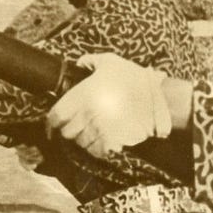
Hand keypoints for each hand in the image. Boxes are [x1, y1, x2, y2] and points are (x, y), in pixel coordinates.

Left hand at [46, 52, 171, 158]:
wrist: (160, 99)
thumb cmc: (134, 78)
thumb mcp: (110, 62)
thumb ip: (90, 61)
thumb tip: (79, 63)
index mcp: (82, 96)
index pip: (55, 116)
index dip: (53, 121)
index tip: (55, 122)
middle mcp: (87, 115)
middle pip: (67, 132)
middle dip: (70, 129)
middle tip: (78, 124)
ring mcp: (99, 131)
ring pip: (80, 143)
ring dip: (83, 138)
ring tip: (92, 130)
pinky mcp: (111, 143)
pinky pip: (94, 151)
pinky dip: (95, 148)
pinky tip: (102, 139)